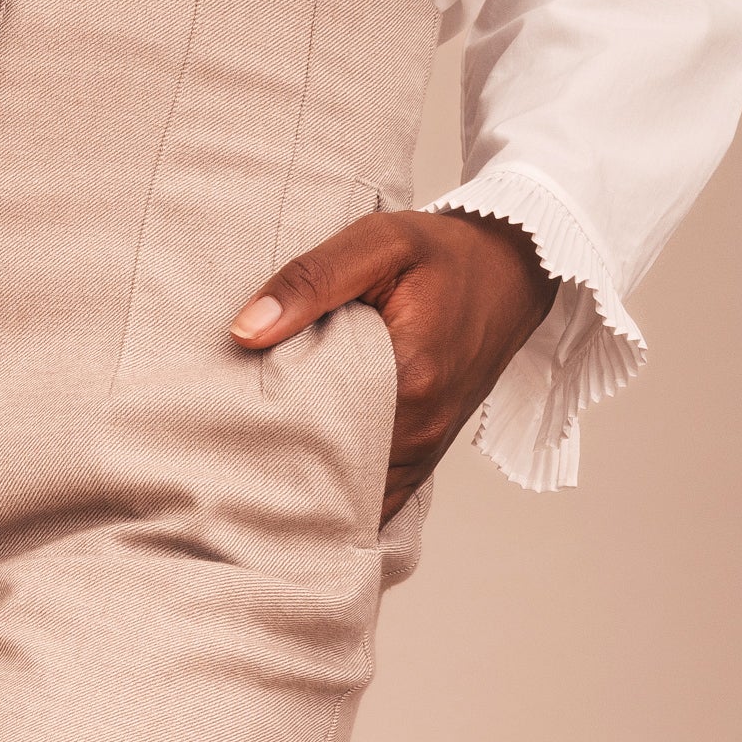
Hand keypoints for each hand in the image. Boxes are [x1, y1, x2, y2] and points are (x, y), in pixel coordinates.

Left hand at [231, 211, 556, 521]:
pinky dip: (338, 498)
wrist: (513, 268)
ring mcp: (425, 454)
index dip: (271, 438)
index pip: (319, 435)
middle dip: (283, 474)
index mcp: (409, 381)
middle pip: (332, 476)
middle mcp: (420, 433)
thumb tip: (244, 332)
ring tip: (259, 479)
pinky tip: (300, 487)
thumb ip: (313, 280)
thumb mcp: (380, 241)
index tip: (229, 436)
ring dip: (309, 492)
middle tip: (230, 465)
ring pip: (352, 498)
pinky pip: (374, 500)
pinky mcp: (425, 461)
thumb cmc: (445, 252)